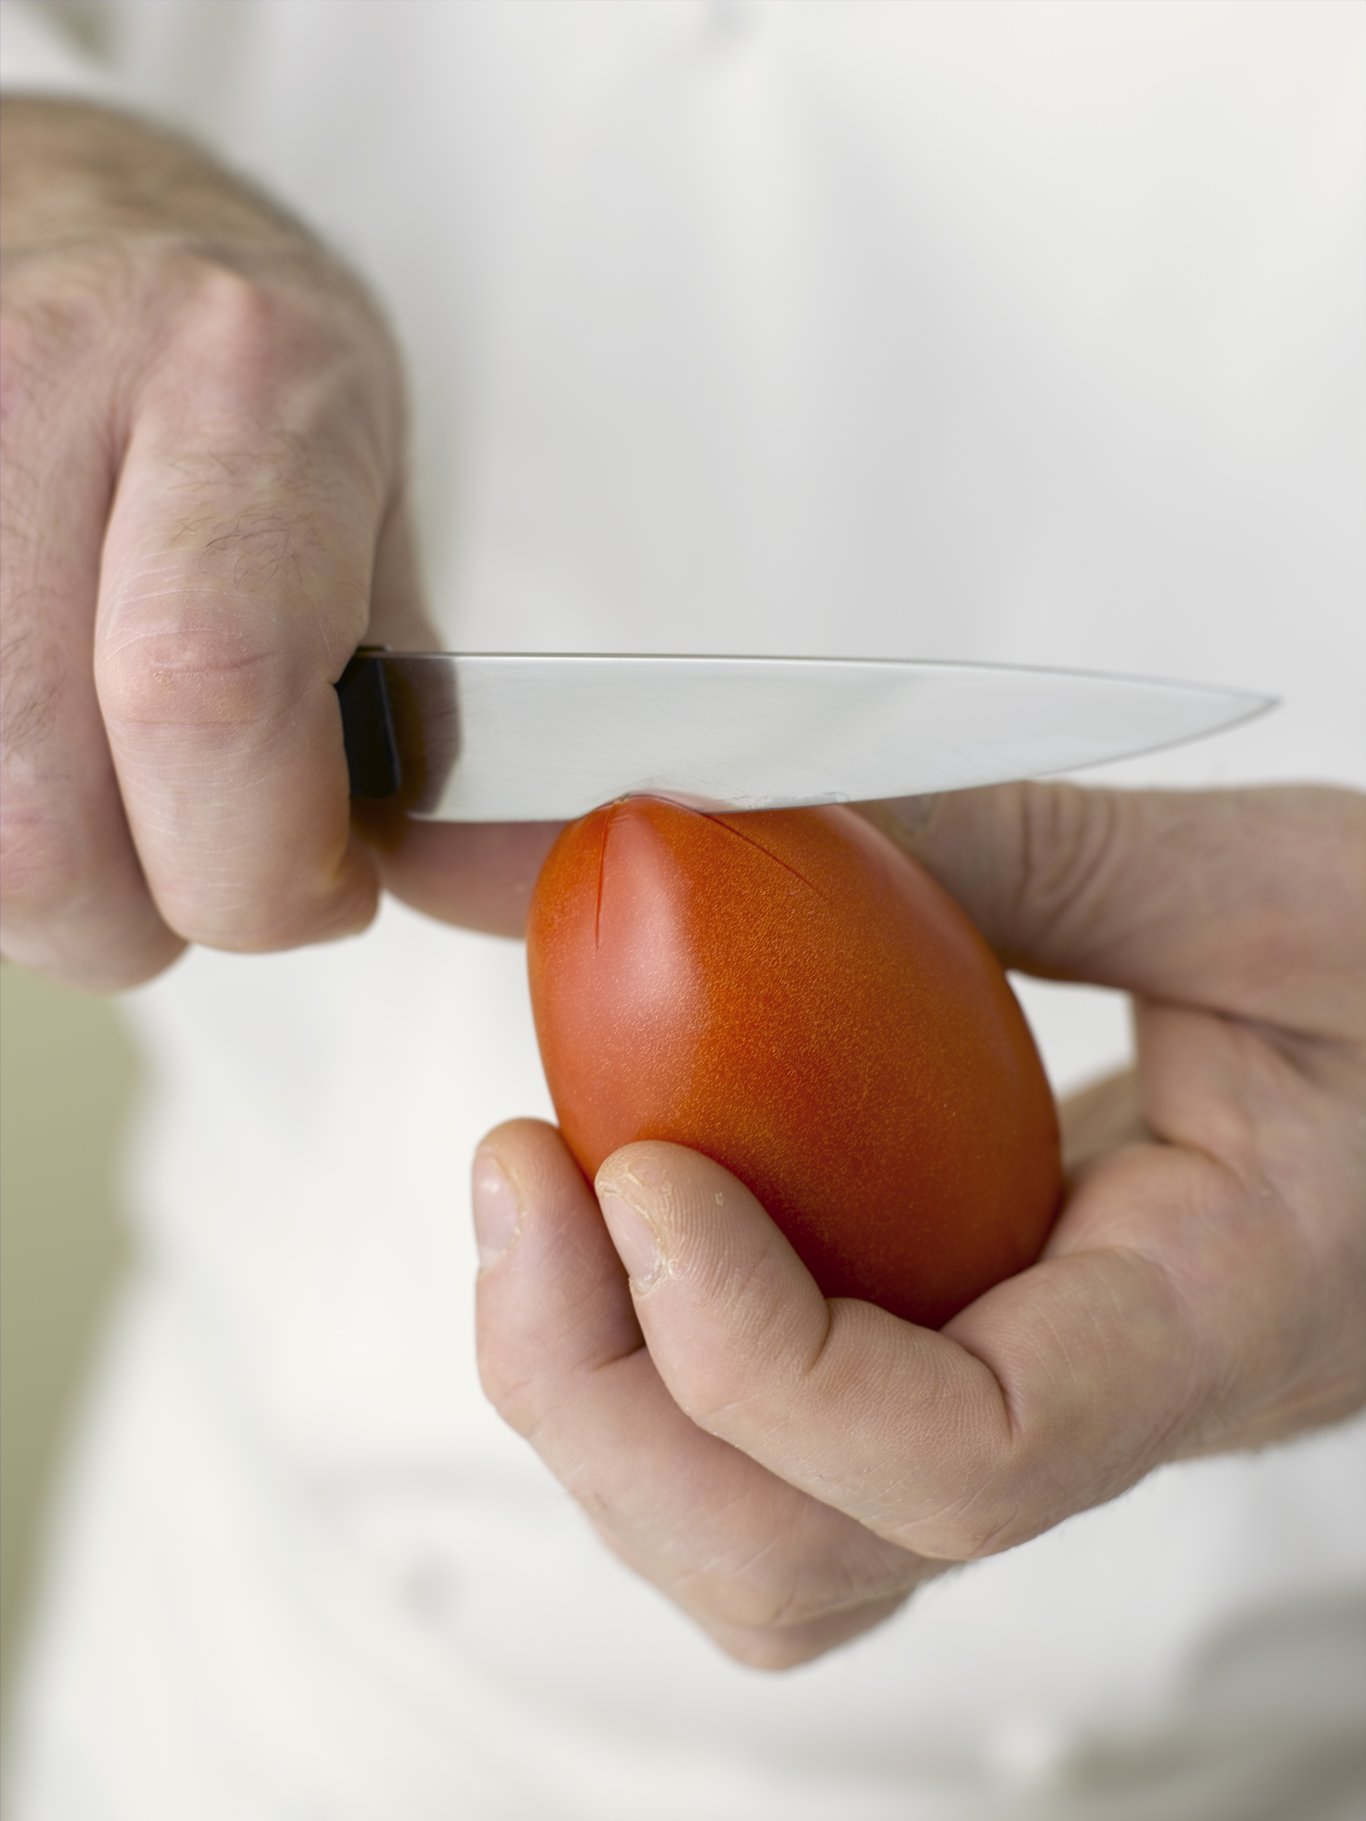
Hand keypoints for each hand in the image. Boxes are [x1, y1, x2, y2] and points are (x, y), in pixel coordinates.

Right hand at [0, 99, 549, 989]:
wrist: (99, 234)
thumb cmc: (248, 392)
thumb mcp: (374, 529)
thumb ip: (430, 735)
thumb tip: (524, 892)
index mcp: (239, 390)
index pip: (208, 697)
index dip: (263, 863)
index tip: (323, 890)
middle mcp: (42, 397)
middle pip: (35, 815)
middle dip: (144, 914)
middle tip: (210, 868)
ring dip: (50, 891)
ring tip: (120, 808)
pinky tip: (42, 764)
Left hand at [472, 782, 1365, 1667]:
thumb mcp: (1242, 881)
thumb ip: (982, 844)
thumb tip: (694, 811)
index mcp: (1212, 1317)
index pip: (971, 1454)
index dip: (763, 1357)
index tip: (643, 1174)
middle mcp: (1095, 1416)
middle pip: (809, 1556)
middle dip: (609, 1400)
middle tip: (519, 1182)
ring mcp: (1015, 1410)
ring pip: (768, 1541)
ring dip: (601, 1400)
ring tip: (538, 1200)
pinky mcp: (959, 1364)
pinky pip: (772, 1449)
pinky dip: (644, 1354)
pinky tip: (617, 1203)